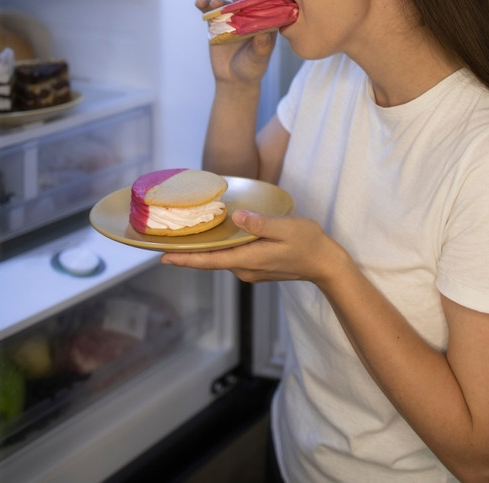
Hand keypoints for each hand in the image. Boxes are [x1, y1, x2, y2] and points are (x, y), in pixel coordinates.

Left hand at [160, 209, 349, 287]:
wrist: (326, 264)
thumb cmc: (309, 244)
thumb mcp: (287, 228)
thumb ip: (261, 224)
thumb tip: (237, 217)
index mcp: (249, 260)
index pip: (209, 261)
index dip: (185, 259)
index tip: (162, 257)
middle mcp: (245, 269)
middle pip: (210, 260)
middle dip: (187, 252)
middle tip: (165, 240)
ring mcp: (250, 270)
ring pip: (220, 258)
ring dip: (202, 249)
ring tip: (184, 236)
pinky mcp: (256, 267)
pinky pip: (230, 257)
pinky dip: (218, 249)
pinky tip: (213, 237)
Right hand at [196, 0, 277, 87]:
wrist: (233, 78)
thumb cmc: (251, 68)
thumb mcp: (259, 58)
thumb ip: (263, 46)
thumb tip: (265, 32)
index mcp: (265, 21)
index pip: (267, 1)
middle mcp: (249, 16)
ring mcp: (232, 18)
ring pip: (227, 2)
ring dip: (221, 0)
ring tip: (216, 3)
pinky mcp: (217, 23)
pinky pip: (210, 11)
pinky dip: (205, 4)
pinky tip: (200, 2)